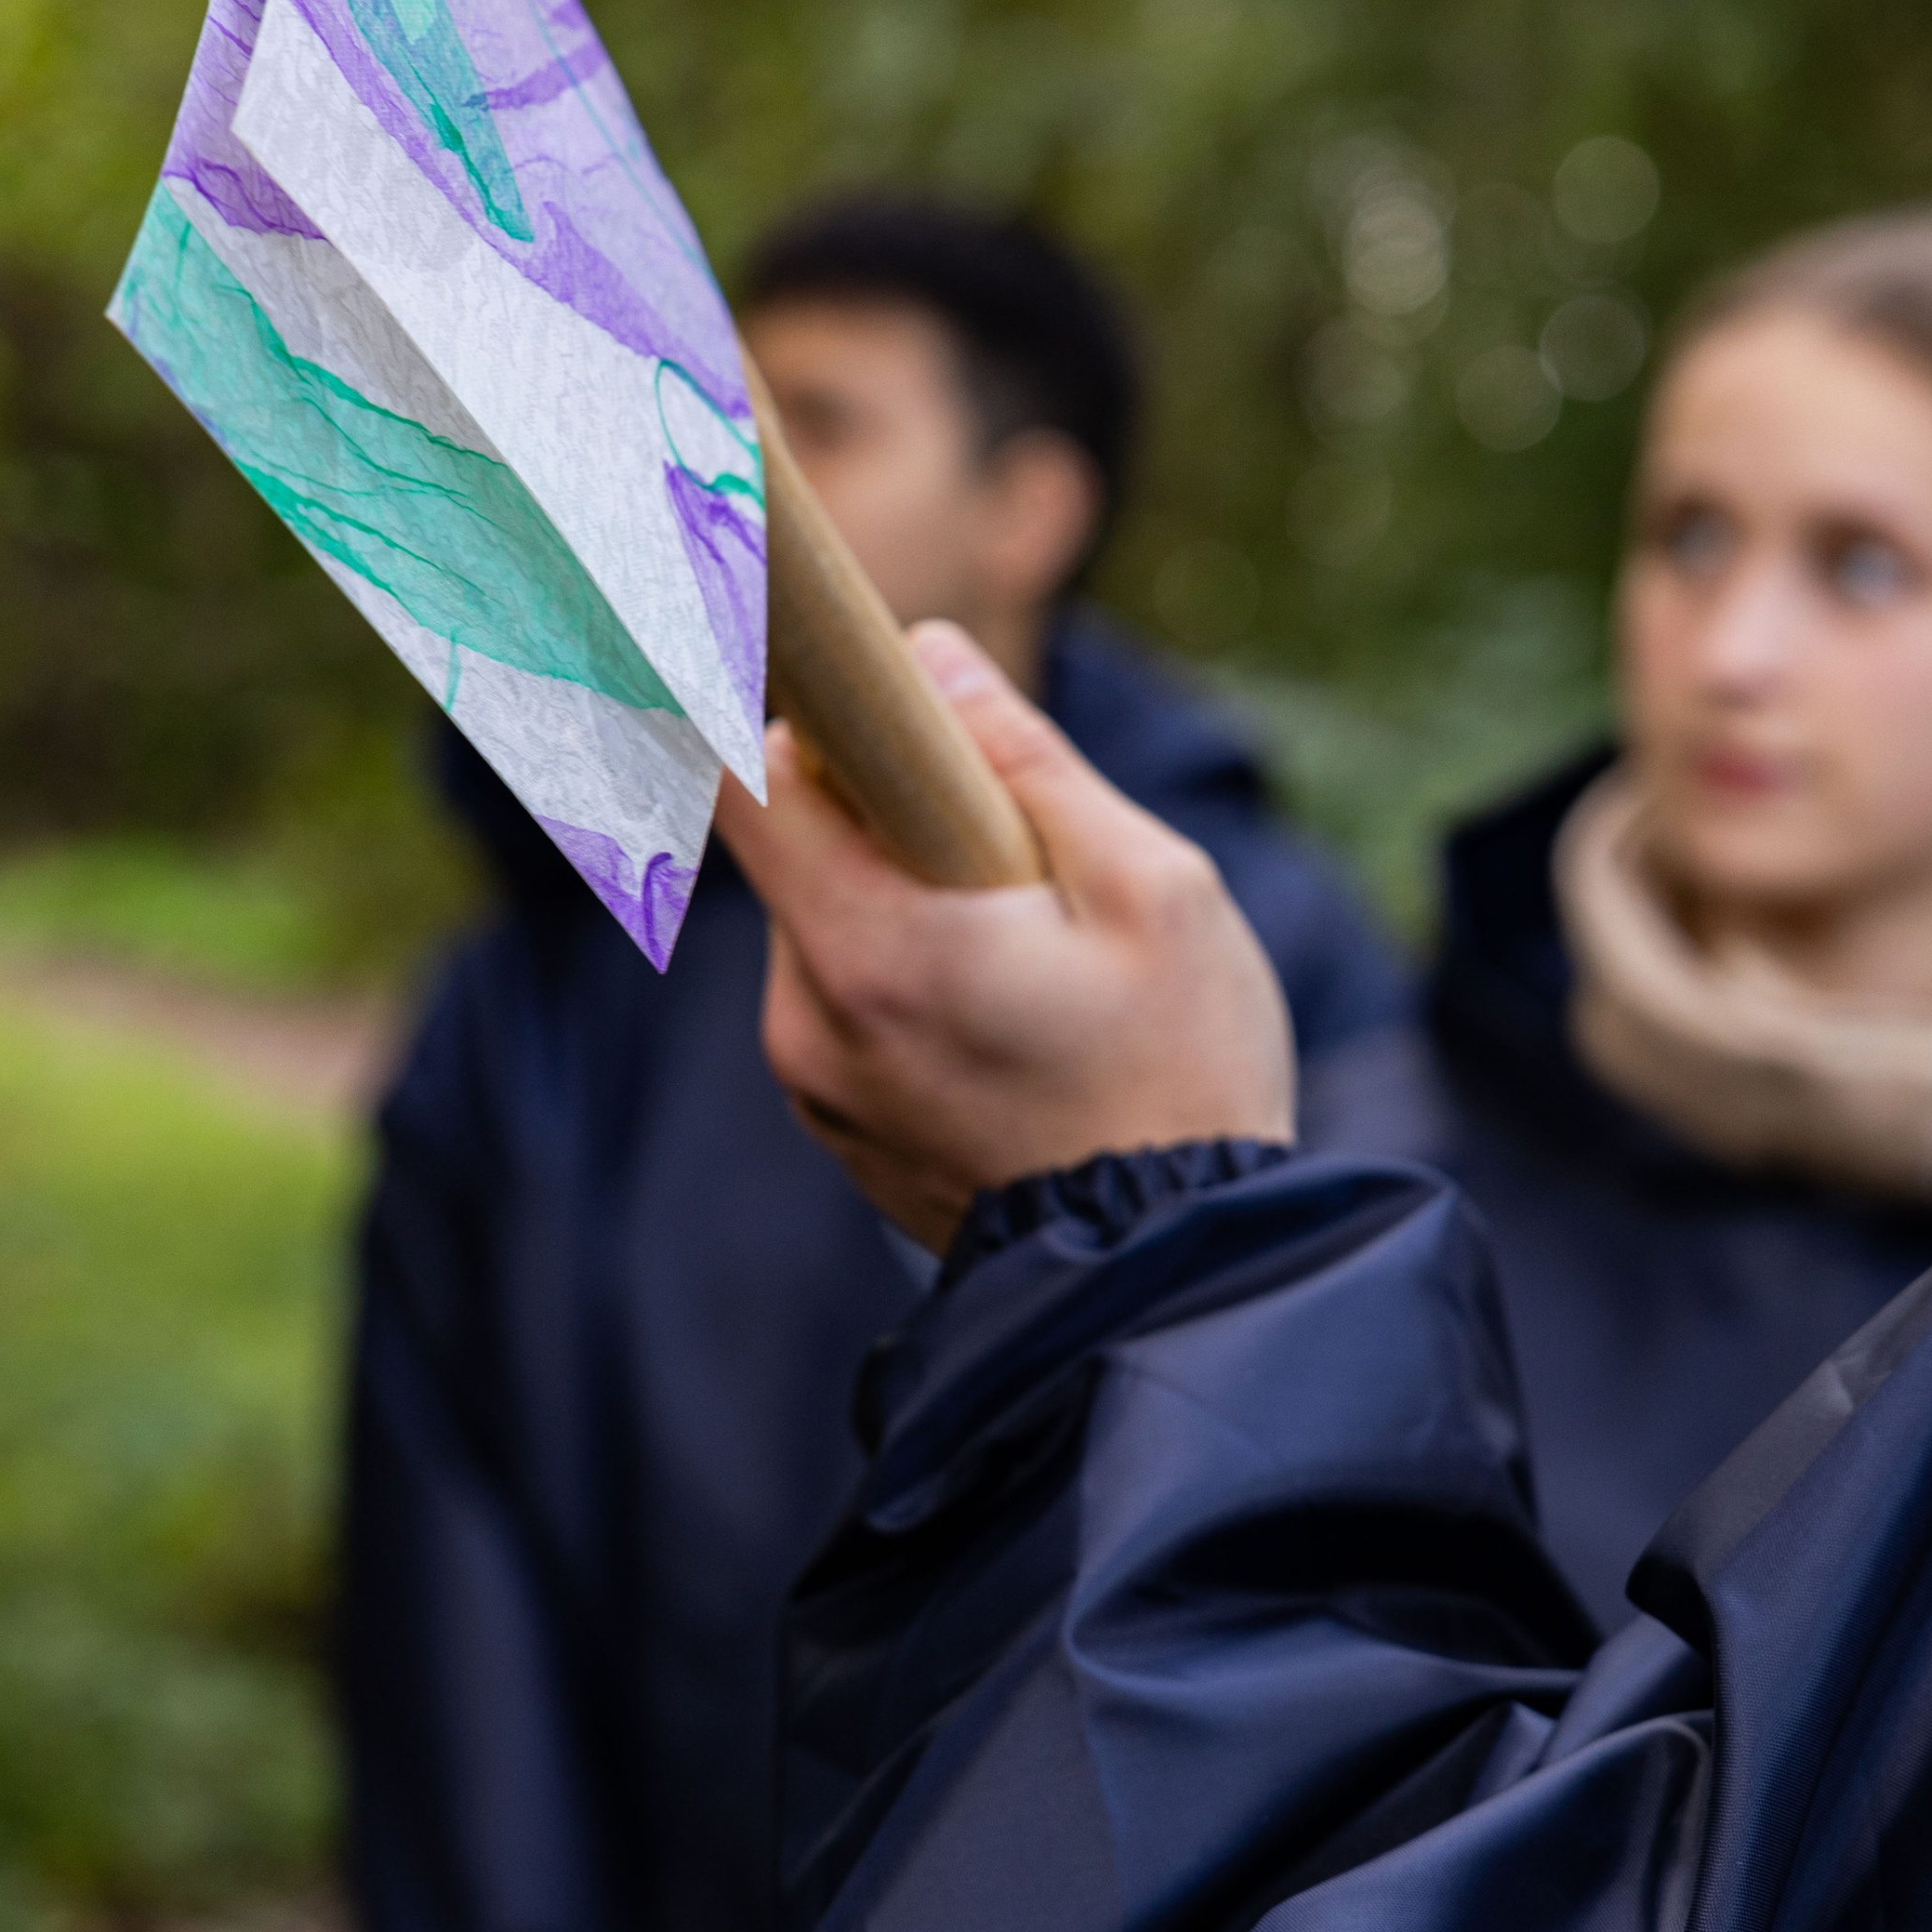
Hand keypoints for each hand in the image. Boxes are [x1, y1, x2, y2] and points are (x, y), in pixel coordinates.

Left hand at [715, 624, 1293, 1249]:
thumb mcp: (1155, 892)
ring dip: (902, 897)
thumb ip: (1029, 765)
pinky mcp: (836, 1126)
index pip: (744, 778)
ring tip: (1035, 960)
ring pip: (826, 921)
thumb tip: (929, 655)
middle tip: (1006, 837)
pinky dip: (906, 976)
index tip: (786, 645)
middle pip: (795, 841)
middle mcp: (810, 1018)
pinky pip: (844, 1002)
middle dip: (881, 803)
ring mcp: (814, 1083)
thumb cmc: (1187, 1079)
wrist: (1178, 1287)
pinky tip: (1014, 1024)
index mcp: (875, 947)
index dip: (761, 692)